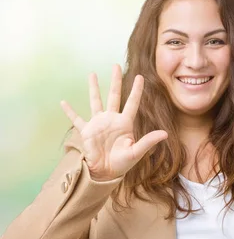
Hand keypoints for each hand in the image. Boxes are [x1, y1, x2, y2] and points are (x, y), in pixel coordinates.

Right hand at [60, 64, 167, 181]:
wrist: (105, 173)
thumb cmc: (122, 164)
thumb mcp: (136, 152)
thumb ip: (149, 141)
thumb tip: (165, 134)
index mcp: (125, 123)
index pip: (132, 102)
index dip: (136, 90)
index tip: (141, 76)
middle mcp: (112, 119)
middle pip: (114, 95)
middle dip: (115, 81)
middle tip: (116, 65)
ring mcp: (98, 123)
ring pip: (96, 101)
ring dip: (93, 88)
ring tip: (92, 74)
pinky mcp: (87, 131)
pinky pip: (76, 119)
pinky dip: (69, 111)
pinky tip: (63, 102)